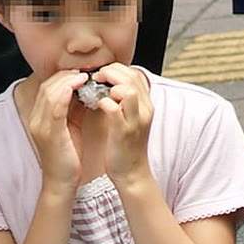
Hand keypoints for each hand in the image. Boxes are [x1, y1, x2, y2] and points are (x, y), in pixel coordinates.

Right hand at [28, 70, 87, 189]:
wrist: (61, 183)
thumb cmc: (68, 159)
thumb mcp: (70, 129)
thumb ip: (73, 110)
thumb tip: (85, 92)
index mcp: (39, 118)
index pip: (47, 88)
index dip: (63, 77)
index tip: (81, 73)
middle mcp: (36, 119)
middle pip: (47, 86)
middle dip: (66, 75)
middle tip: (85, 71)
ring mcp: (40, 126)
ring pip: (50, 92)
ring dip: (68, 80)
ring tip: (84, 75)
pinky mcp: (49, 132)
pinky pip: (56, 105)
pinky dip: (67, 91)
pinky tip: (80, 85)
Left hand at [94, 64, 152, 183]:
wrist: (131, 173)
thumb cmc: (126, 147)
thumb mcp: (131, 119)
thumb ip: (125, 102)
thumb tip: (110, 86)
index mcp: (145, 105)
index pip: (135, 74)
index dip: (117, 70)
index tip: (103, 75)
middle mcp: (144, 110)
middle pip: (132, 77)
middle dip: (111, 72)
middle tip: (97, 79)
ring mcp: (135, 121)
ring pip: (128, 90)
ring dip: (110, 85)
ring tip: (98, 91)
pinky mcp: (123, 132)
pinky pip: (115, 109)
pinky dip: (104, 103)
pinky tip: (97, 106)